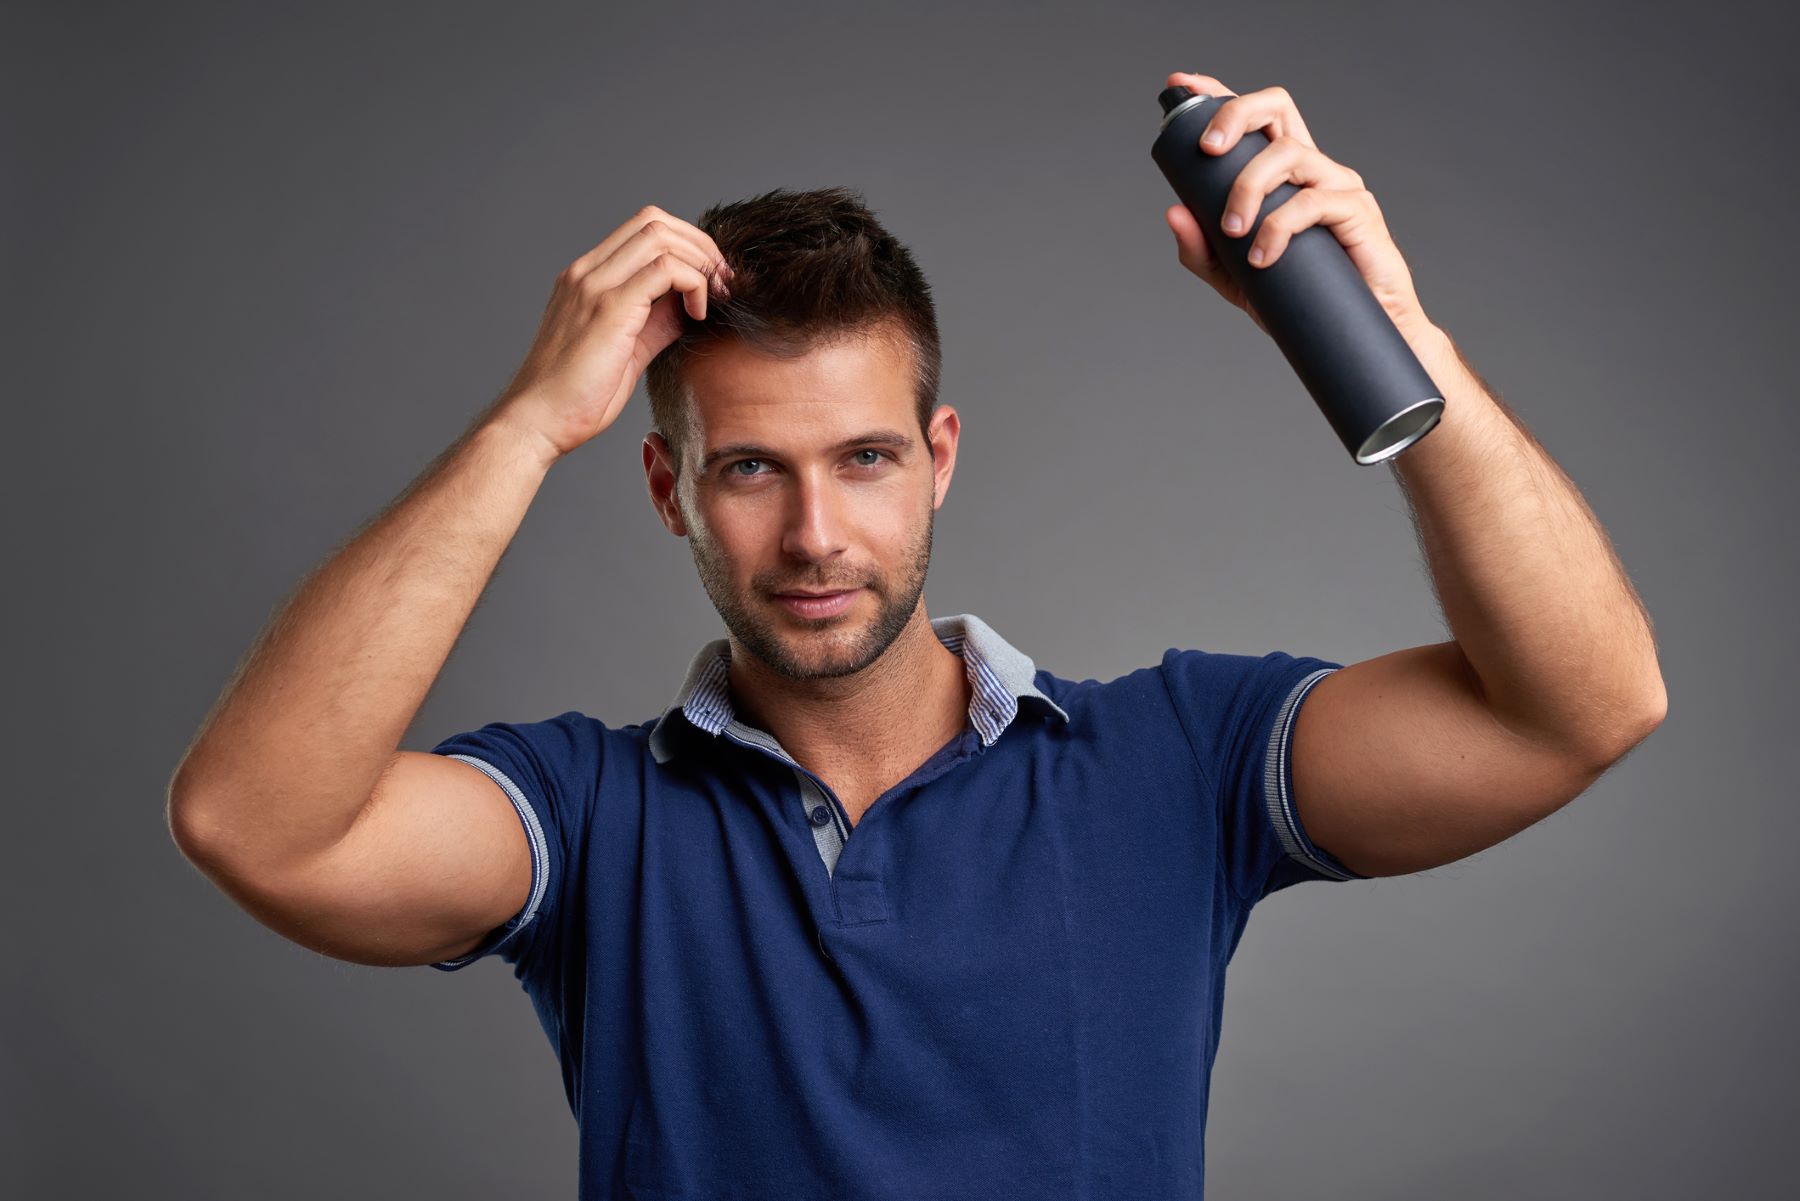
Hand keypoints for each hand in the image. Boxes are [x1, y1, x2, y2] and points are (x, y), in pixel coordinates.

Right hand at [496, 205, 733, 461]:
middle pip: (654, 220)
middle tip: (724, 282)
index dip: (686, 245)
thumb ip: (655, 321)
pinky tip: (697, 314)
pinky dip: (693, 283)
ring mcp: (593, 285)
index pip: (642, 230)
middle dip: (700, 245)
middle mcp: (585, 272)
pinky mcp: (608, 308)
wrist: (537, 422)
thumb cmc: (576, 397)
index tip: (712, 280)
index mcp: (585, 278)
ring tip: (716, 296)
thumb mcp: (626, 350)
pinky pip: (665, 269)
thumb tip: (690, 306)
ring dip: (700, 260)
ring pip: (660, 236)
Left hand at [1163, 71, 1432, 344]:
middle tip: (1206, 152)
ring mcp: (1336, 184)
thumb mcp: (1234, 279)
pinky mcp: (1357, 210)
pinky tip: (1262, 258)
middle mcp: (1310, 167)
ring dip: (1248, 186)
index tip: (1182, 86)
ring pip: (1288, 153)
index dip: (1219, 95)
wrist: (1349, 335)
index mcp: (1282, 174)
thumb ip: (1203, 250)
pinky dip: (1279, 227)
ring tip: (1234, 232)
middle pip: (1276, 108)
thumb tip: (1172, 211)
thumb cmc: (1296, 298)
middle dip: (1235, 115)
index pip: (1253, 118)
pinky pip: (1312, 200)